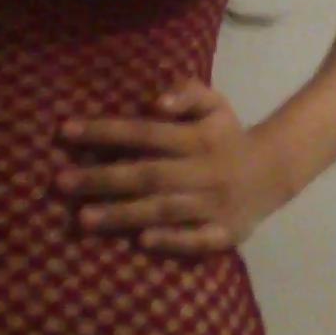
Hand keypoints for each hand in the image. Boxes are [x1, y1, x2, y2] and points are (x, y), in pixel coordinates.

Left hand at [54, 78, 289, 255]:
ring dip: (123, 214)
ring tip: (82, 219)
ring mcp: (214, 205)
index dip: (105, 132)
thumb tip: (155, 101)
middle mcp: (204, 171)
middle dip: (101, 179)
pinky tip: (141, 242)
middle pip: (147, 175)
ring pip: (164, 209)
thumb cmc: (227, 136)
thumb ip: (186, 92)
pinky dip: (172, 241)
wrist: (275, 172)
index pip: (145, 133)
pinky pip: (198, 240)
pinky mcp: (225, 233)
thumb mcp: (214, 104)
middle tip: (60, 182)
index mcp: (198, 138)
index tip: (65, 132)